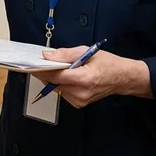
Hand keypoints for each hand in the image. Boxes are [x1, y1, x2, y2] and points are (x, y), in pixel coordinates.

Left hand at [31, 46, 150, 108]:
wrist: (122, 78)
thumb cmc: (108, 64)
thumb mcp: (87, 52)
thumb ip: (65, 54)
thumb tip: (47, 55)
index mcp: (84, 78)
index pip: (56, 75)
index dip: (42, 69)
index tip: (33, 64)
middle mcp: (81, 92)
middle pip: (54, 83)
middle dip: (47, 72)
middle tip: (45, 62)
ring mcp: (79, 100)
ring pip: (56, 88)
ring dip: (55, 78)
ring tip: (64, 68)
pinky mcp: (78, 104)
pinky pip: (63, 92)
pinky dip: (62, 84)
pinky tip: (70, 77)